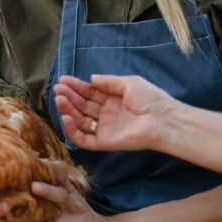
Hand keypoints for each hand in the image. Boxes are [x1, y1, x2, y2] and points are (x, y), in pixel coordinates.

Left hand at [21, 161, 118, 221]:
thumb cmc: (85, 216)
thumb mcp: (77, 198)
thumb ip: (63, 183)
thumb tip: (48, 163)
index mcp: (73, 197)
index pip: (64, 181)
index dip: (54, 172)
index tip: (42, 163)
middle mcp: (73, 209)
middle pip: (61, 197)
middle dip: (47, 191)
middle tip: (33, 186)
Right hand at [53, 74, 174, 151]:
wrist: (163, 120)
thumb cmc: (151, 100)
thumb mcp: (129, 83)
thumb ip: (109, 82)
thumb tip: (91, 78)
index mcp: (113, 100)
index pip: (90, 93)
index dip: (76, 87)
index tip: (63, 80)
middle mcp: (107, 114)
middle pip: (82, 106)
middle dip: (69, 97)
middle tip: (58, 89)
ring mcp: (105, 129)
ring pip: (80, 121)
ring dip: (68, 110)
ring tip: (60, 100)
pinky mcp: (104, 143)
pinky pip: (83, 139)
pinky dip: (72, 130)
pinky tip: (66, 117)